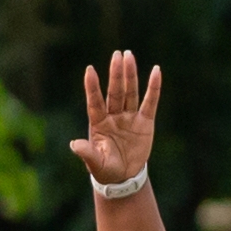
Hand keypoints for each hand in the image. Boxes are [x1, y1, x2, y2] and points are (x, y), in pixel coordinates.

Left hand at [70, 53, 162, 192]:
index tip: (90, 70)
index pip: (95, 102)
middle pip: (115, 92)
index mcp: (98, 124)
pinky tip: (155, 70)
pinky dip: (153, 87)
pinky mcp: (145, 121)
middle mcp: (113, 116)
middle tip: (117, 54)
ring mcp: (129, 117)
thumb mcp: (95, 164)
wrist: (124, 177)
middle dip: (115, 74)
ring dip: (130, 75)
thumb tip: (74, 145)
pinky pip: (150, 101)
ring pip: (130, 92)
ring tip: (128, 56)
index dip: (92, 87)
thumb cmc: (105, 170)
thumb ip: (87, 153)